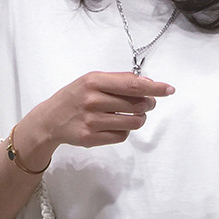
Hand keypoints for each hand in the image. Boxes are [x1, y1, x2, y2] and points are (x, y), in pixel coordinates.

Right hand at [15, 71, 174, 159]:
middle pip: (137, 105)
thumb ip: (118, 80)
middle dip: (148, 104)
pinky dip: (124, 131)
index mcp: (94, 81)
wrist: (50, 119)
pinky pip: (122, 136)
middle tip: (147, 104)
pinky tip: (115, 126)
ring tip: (133, 115)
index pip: (132, 85)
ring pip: (132, 123)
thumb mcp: (91, 80)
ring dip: (139, 119)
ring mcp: (92, 121)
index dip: (154, 88)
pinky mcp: (91, 138)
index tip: (168, 90)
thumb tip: (148, 84)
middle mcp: (93, 100)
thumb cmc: (74, 97)